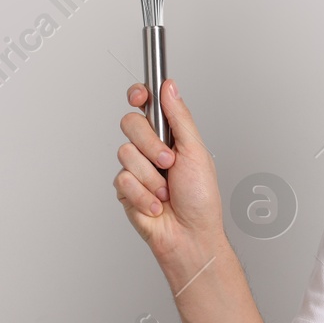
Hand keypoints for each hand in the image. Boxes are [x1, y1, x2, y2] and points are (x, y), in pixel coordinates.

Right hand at [116, 79, 224, 268]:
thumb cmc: (201, 198)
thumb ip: (179, 117)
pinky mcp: (125, 189)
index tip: (140, 95)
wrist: (190, 235)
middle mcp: (150, 148)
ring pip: (125, 153)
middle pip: (130, 123)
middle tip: (168, 162)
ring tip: (166, 191)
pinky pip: (122, 180)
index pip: (146, 105)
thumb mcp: (195, 151)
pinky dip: (143, 195)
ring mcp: (136, 168)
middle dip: (150, 144)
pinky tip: (156, 204)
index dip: (139, 95)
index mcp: (169, 135)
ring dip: (150, 177)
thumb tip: (169, 87)